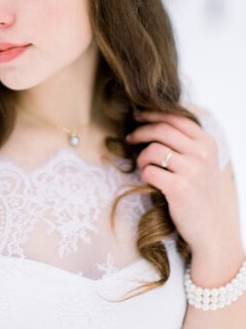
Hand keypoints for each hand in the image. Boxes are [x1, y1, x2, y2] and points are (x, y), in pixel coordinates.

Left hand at [126, 110, 233, 252]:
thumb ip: (185, 142)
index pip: (175, 117)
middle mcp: (202, 153)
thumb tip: (151, 122)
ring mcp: (192, 170)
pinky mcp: (180, 188)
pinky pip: (149, 171)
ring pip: (153, 149)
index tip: (137, 116)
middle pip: (161, 129)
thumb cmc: (201, 193)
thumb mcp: (203, 161)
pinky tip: (148, 180)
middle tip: (130, 138)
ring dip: (141, 157)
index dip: (152, 114)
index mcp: (207, 142)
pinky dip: (143, 174)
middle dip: (140, 131)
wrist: (213, 229)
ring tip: (142, 165)